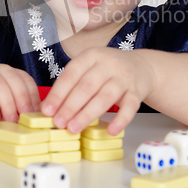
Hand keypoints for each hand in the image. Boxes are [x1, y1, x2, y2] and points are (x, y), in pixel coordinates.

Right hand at [0, 62, 40, 134]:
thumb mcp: (5, 109)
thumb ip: (18, 107)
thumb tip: (36, 115)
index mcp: (4, 71)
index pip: (24, 77)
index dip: (32, 94)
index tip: (36, 111)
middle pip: (12, 78)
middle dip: (22, 98)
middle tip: (26, 116)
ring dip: (8, 103)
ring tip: (12, 120)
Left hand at [40, 47, 155, 135]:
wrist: (140, 67)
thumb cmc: (107, 70)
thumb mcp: (89, 67)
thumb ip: (72, 84)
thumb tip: (49, 107)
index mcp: (91, 56)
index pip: (71, 74)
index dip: (58, 93)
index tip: (47, 110)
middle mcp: (108, 64)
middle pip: (87, 86)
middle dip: (70, 106)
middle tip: (58, 123)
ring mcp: (124, 77)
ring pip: (105, 97)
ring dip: (87, 114)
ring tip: (73, 128)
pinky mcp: (136, 91)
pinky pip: (130, 107)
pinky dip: (120, 120)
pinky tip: (111, 131)